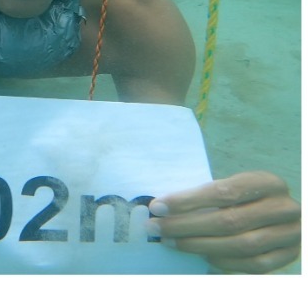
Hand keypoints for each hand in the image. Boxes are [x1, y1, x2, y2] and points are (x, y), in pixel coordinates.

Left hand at [148, 171, 300, 272]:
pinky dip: (225, 262)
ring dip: (200, 246)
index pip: (224, 191)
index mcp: (268, 182)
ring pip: (241, 245)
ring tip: (172, 242)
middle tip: (156, 228)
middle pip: (229, 221)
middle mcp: (284, 207)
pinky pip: (254, 265)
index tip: (158, 207)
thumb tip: (161, 208)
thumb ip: (205, 195)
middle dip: (186, 226)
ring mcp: (290, 234)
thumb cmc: (246, 199)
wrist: (283, 216)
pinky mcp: (290, 256)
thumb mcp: (232, 188)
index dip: (188, 201)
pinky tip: (203, 257)